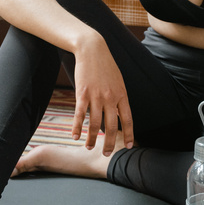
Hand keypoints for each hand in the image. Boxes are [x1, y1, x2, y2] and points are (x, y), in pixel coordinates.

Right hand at [70, 33, 133, 157]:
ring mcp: (96, 96)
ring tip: (89, 147)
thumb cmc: (106, 66)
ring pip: (95, 124)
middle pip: (111, 126)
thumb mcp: (118, 81)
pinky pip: (80, 115)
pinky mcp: (82, 94)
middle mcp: (110, 98)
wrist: (92, 50)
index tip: (128, 147)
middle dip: (109, 143)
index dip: (128, 135)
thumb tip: (119, 114)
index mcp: (122, 95)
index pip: (127, 120)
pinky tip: (75, 137)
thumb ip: (119, 98)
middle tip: (106, 154)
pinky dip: (77, 128)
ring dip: (91, 139)